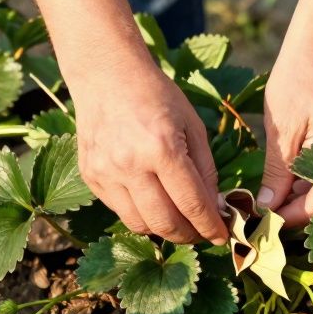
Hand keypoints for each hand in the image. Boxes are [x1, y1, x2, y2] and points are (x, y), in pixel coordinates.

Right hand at [73, 61, 228, 244]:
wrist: (107, 77)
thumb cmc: (157, 97)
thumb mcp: (192, 126)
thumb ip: (205, 170)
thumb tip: (215, 208)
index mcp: (162, 148)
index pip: (191, 204)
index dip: (210, 227)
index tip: (221, 237)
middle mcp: (130, 165)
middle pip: (164, 223)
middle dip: (189, 236)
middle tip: (201, 233)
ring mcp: (106, 173)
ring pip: (139, 224)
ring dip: (164, 230)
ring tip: (179, 222)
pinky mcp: (91, 177)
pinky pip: (120, 211)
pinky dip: (141, 215)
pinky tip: (153, 203)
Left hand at [259, 44, 312, 226]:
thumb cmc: (298, 83)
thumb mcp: (281, 134)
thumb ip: (275, 176)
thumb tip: (264, 211)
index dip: (282, 219)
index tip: (254, 224)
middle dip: (289, 211)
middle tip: (255, 213)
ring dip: (297, 199)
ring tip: (264, 198)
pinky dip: (307, 184)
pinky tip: (282, 181)